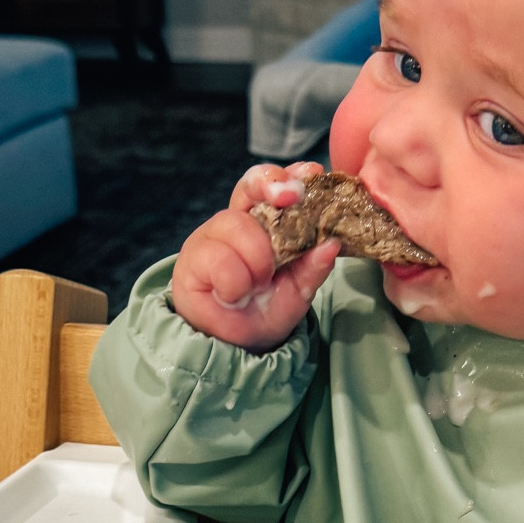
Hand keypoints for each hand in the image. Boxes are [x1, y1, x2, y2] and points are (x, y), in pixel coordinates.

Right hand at [172, 162, 339, 350]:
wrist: (235, 347)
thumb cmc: (265, 309)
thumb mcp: (299, 291)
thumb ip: (314, 267)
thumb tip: (332, 243)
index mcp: (266, 222)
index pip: (277, 185)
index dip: (292, 175)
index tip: (312, 175)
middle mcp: (238, 221)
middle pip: (250, 183)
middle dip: (271, 184)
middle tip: (289, 198)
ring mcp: (211, 236)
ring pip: (236, 224)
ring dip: (257, 259)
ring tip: (259, 285)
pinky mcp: (191, 259)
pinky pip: (220, 259)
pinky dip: (236, 282)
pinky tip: (235, 295)